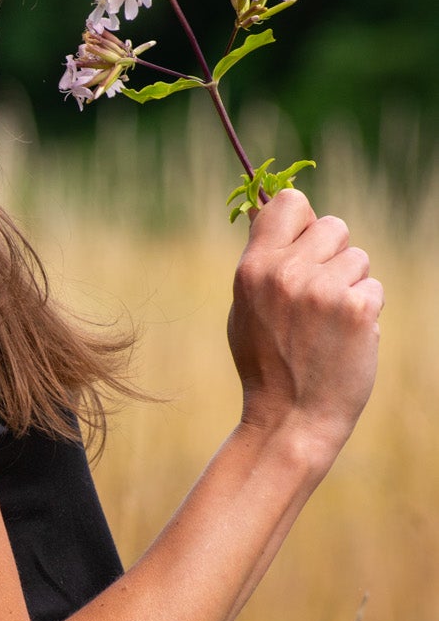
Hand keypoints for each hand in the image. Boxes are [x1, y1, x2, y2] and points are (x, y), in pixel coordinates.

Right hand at [227, 187, 383, 467]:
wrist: (292, 417)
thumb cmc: (267, 365)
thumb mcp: (245, 309)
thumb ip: (262, 263)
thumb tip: (277, 217)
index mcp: (253, 268)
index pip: (290, 203)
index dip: (305, 220)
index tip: (306, 244)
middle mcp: (286, 272)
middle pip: (334, 226)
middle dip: (335, 255)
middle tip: (321, 295)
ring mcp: (323, 289)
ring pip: (358, 258)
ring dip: (352, 285)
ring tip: (331, 323)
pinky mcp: (356, 308)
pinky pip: (374, 288)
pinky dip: (366, 311)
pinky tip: (347, 338)